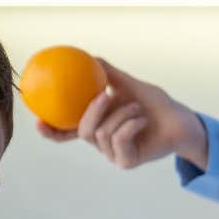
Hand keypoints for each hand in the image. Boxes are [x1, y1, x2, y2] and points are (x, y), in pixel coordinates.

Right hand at [37, 59, 206, 170]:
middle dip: (92, 112)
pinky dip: (130, 126)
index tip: (38, 120)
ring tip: (137, 108)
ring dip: (123, 114)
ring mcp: (114, 154)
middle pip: (83, 131)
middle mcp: (102, 142)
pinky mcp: (127, 162)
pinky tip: (141, 120)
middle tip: (104, 96)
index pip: (68, 132)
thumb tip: (89, 57)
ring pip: (103, 134)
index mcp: (98, 125)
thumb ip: (108, 74)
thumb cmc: (155, 103)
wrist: (179, 119)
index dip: (51, 130)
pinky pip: (119, 143)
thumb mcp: (128, 84)